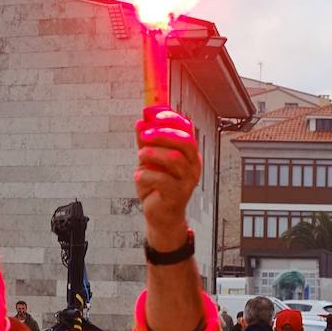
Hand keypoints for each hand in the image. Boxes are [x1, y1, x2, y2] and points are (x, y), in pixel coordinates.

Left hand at [135, 108, 201, 250]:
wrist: (161, 215)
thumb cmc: (157, 186)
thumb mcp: (149, 160)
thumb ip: (146, 141)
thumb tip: (141, 122)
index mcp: (188, 153)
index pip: (187, 129)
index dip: (171, 119)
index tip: (153, 115)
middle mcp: (193, 165)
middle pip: (185, 141)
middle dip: (163, 134)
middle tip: (145, 135)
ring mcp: (187, 181)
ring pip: (174, 158)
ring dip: (152, 154)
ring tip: (140, 157)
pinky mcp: (178, 195)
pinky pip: (163, 180)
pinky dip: (146, 175)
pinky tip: (138, 177)